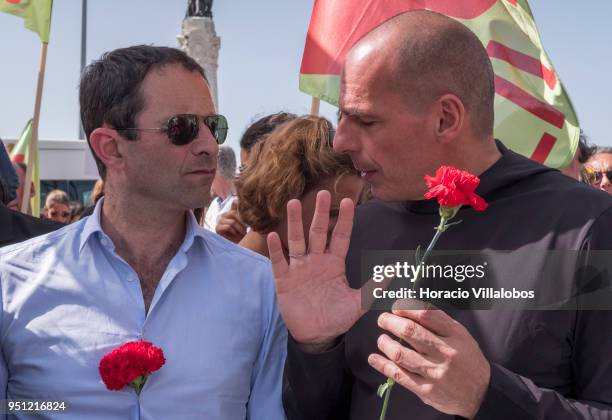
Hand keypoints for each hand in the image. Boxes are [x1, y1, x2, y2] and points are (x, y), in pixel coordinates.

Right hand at [215, 201, 246, 242]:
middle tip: (246, 229)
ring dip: (239, 228)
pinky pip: (228, 227)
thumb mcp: (243, 221)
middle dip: (242, 222)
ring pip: (232, 221)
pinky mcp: (217, 228)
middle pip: (234, 213)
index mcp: (229, 212)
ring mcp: (219, 221)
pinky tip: (235, 235)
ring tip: (242, 233)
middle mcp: (223, 215)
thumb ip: (240, 211)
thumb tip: (237, 200)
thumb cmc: (241, 233)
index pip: (235, 204)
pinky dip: (234, 231)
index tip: (248, 219)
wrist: (237, 245)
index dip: (242, 212)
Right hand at [267, 190, 364, 351]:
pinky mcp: (284, 280)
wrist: (317, 336)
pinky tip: (273, 235)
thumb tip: (395, 271)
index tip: (348, 201)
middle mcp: (316, 261)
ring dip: (294, 223)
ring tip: (292, 203)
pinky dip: (277, 250)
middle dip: (319, 213)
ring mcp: (299, 269)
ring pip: (297, 241)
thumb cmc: (337, 317)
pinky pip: (279, 262)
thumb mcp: (358, 302)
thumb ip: (375, 286)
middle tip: (322, 193)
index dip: (344, 220)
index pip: (340, 236)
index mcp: (334, 263)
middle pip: (317, 232)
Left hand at [368, 303, 489, 418]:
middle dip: (390, 322)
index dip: (406, 308)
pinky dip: (383, 365)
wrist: (482, 393)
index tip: (395, 307)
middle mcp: (446, 353)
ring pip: (401, 354)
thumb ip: (439, 321)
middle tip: (382, 320)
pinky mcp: (427, 390)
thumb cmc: (468, 359)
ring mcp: (435, 373)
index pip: (426, 315)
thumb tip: (411, 306)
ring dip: (385, 344)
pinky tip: (374, 358)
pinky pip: (400, 375)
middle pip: (410, 332)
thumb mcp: (461, 335)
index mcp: (455, 335)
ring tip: (382, 339)